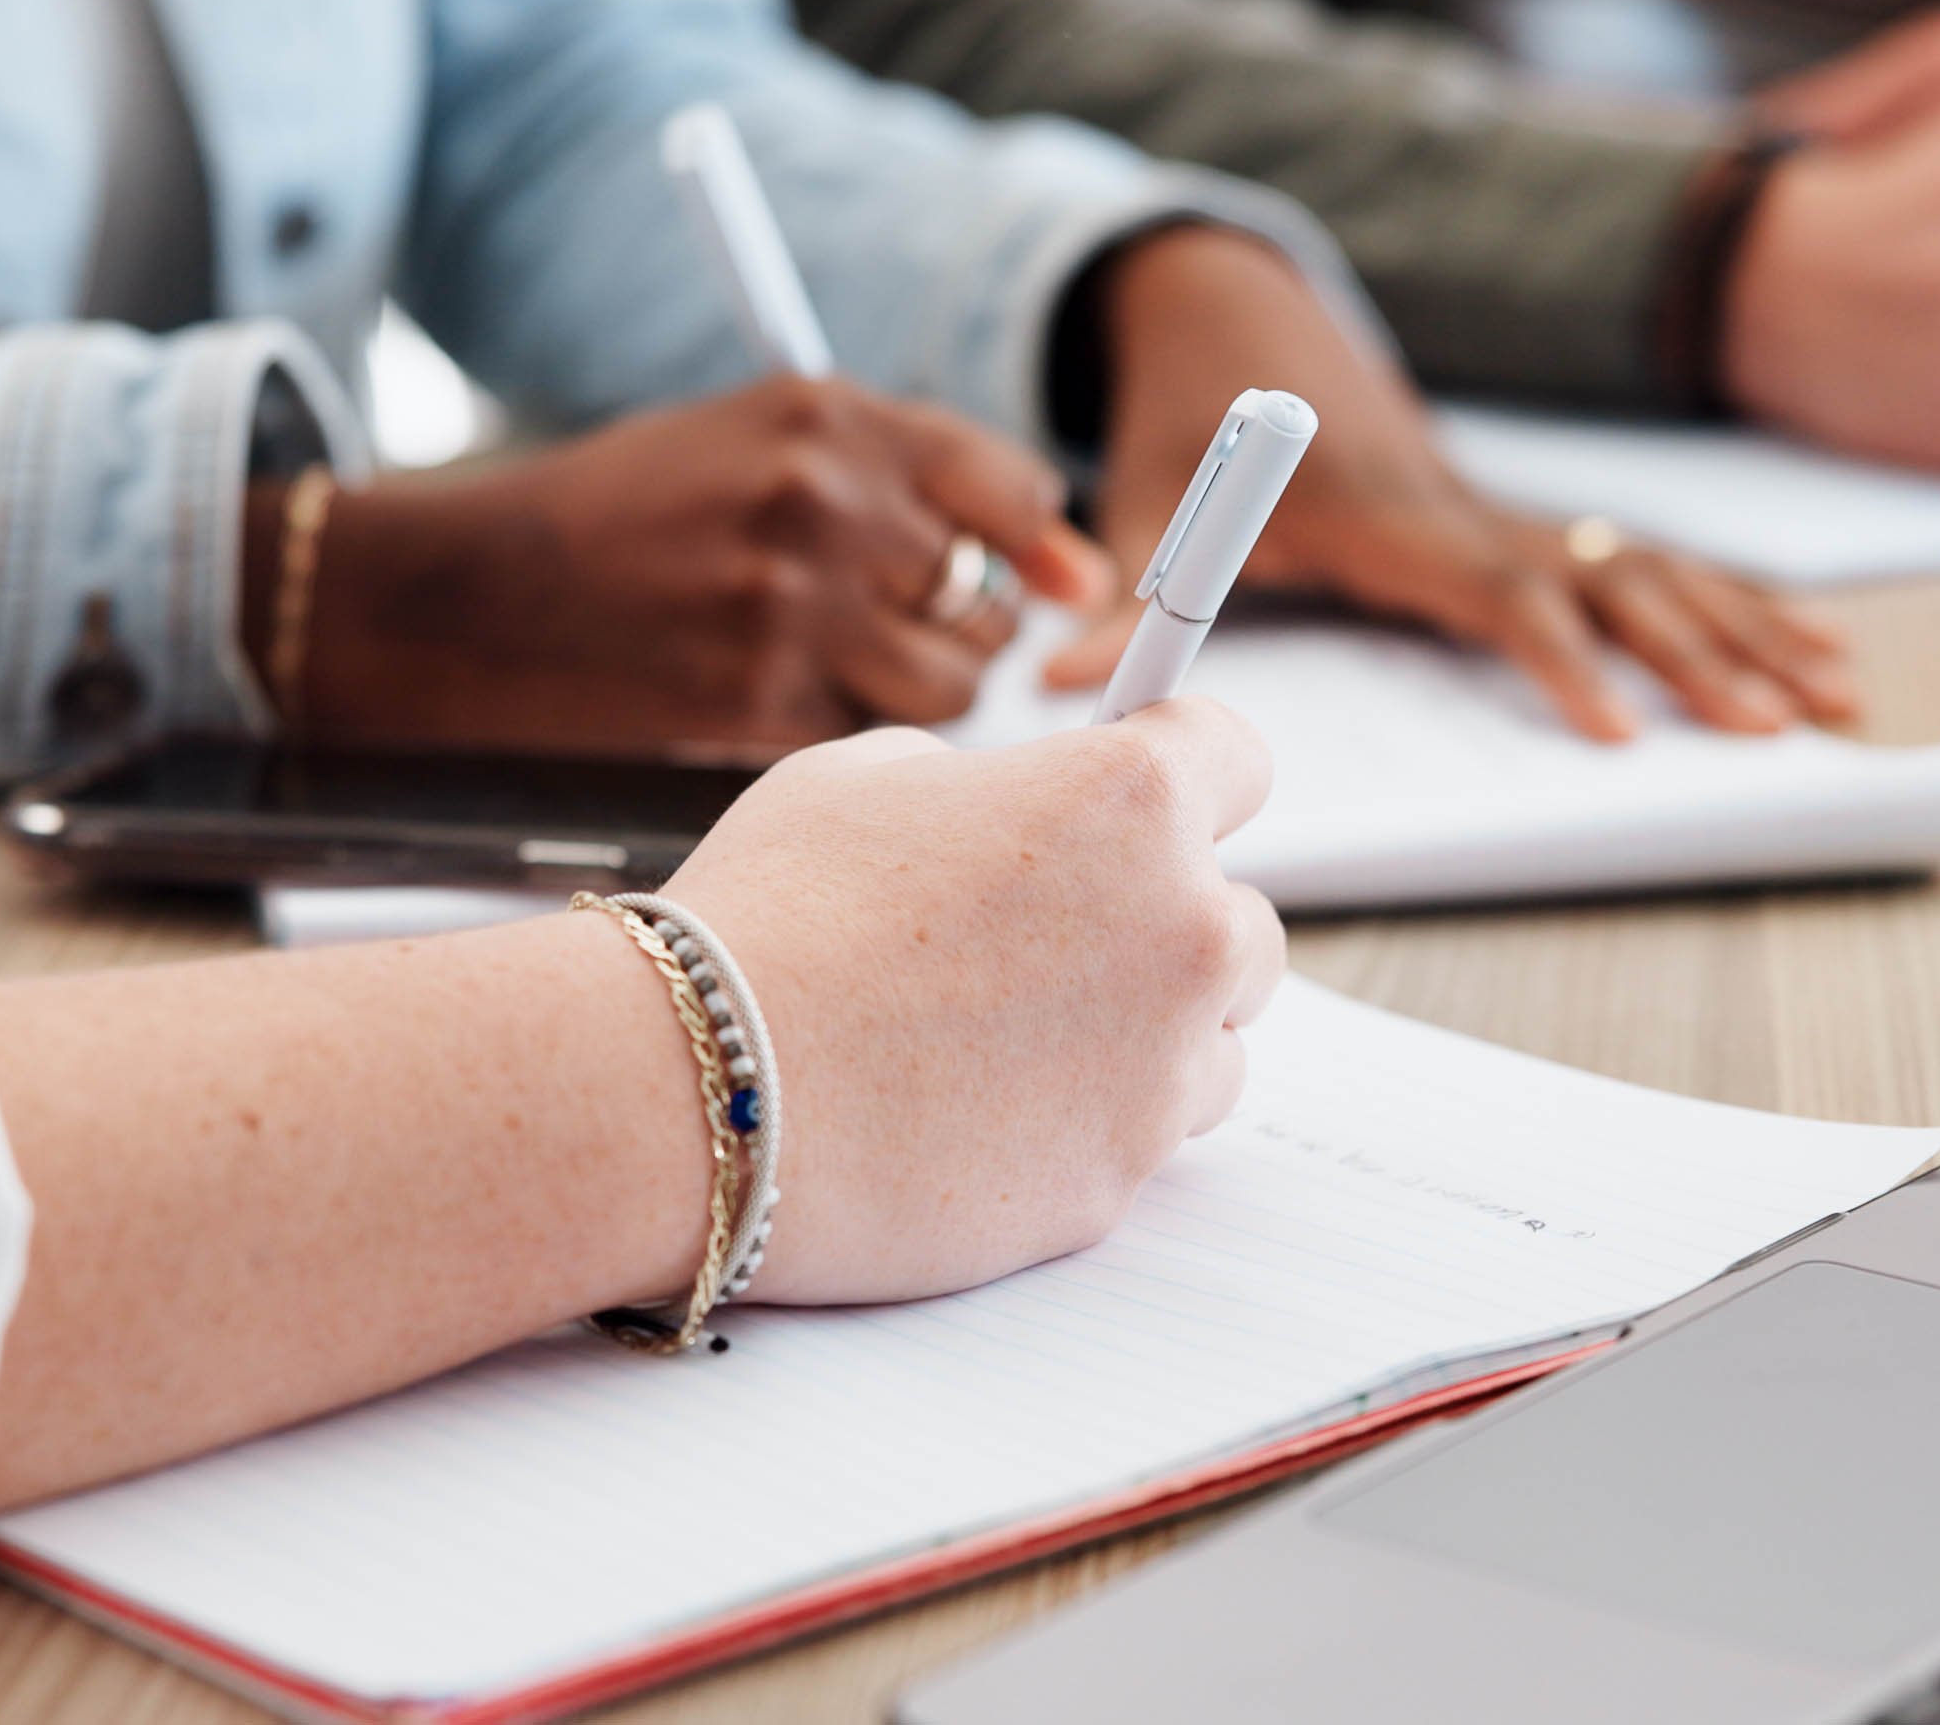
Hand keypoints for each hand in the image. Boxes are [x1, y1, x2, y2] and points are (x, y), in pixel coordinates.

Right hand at [282, 376, 1107, 757]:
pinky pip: (872, 742)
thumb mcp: (755, 446)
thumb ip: (904, 484)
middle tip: (888, 635)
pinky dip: (843, 740)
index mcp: (826, 414)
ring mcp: (790, 605)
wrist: (472, 598)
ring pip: (951, 688)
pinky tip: (772, 705)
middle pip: (985, 599)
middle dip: (959, 631)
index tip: (1048, 587)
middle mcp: (821, 499)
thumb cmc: (623, 519)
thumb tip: (1072, 577)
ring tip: (833, 675)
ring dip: (916, 700)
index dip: (1035, 550)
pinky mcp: (757, 700)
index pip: (1008, 487)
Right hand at [656, 700, 1283, 1302]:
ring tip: (1008, 1040)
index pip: (1238, 758)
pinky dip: (1088, 1127)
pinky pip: (1143, 1143)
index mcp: (1130, 800)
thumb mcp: (862, 779)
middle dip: (1163, 924)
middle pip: (1241, 921)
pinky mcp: (1119, 1181)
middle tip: (1051, 943)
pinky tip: (981, 1111)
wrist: (698, 1089)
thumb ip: (980, 782)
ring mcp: (1161, 1068)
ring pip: (1214, 1044)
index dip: (1183, 775)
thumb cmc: (764, 922)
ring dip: (1145, 1036)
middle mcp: (1181, 929)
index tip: (1150, 800)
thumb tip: (1010, 808)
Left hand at [1048, 226, 1857, 739]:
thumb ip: (1123, 590)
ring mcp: (1508, 512)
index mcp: (1395, 514)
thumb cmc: (1186, 421)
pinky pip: (1648, 565)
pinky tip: (1815, 647)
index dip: (1560, 661)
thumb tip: (1066, 681)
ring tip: (1837, 698)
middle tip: (1781, 729)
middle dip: (1704, 654)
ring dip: (1749, 632)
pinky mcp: (1523, 522)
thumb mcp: (1143, 498)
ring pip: (1653, 571)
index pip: (1501, 592)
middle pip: (1613, 584)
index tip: (1618, 733)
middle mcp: (1470, 510)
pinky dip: (1737, 603)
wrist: (1229, 321)